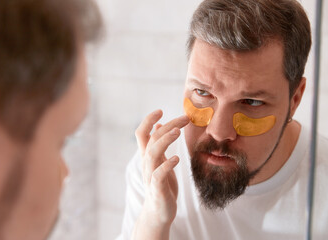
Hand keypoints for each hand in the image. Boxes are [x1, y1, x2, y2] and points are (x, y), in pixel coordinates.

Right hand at [132, 110, 188, 239]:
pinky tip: (177, 158)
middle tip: (185, 118)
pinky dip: (167, 165)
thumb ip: (158, 144)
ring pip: (152, 153)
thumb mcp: (160, 161)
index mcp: (147, 156)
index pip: (142, 133)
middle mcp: (146, 163)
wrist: (158, 212)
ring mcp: (150, 176)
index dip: (148, 120)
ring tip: (178, 132)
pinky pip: (159, 175)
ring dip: (165, 141)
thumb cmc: (161, 185)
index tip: (161, 110)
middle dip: (168, 126)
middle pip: (151, 139)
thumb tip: (159, 125)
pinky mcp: (157, 189)